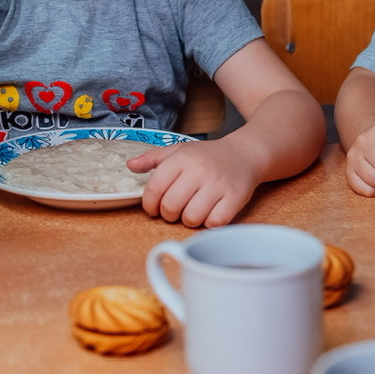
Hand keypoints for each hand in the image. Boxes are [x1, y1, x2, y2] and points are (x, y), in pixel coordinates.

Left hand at [128, 141, 256, 227]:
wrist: (244, 153)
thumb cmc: (207, 156)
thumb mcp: (178, 150)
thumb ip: (152, 158)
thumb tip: (130, 166)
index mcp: (182, 158)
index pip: (154, 188)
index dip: (149, 204)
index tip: (152, 208)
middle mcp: (199, 170)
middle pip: (171, 207)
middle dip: (168, 215)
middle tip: (174, 211)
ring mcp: (218, 184)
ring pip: (192, 218)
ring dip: (188, 221)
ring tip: (192, 211)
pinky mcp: (235, 197)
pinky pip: (214, 222)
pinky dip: (209, 223)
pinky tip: (209, 214)